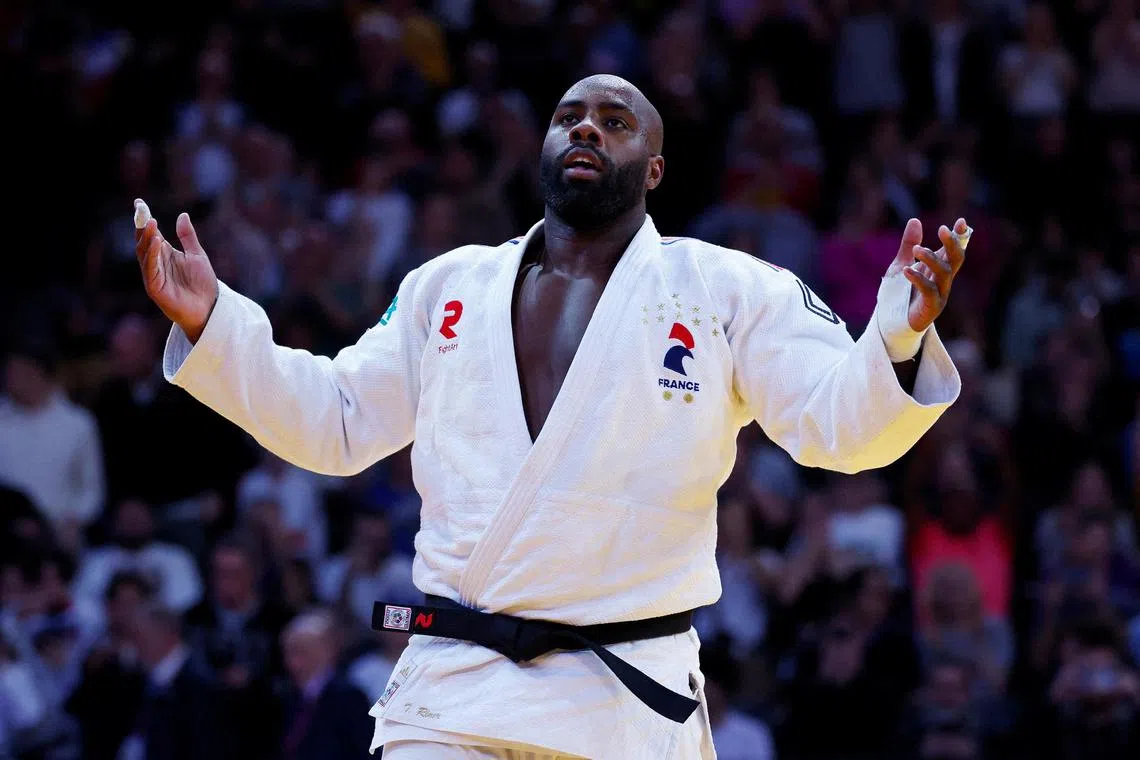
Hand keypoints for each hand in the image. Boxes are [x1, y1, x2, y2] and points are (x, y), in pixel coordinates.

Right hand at [133, 200, 219, 342]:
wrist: (210, 308)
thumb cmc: (203, 284)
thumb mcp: (197, 255)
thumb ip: (188, 237)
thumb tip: (182, 215)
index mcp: (164, 255)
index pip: (150, 233)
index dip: (144, 219)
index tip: (138, 202)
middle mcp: (156, 264)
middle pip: (143, 242)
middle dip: (142, 226)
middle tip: (141, 210)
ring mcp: (154, 276)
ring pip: (144, 254)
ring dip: (146, 238)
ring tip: (150, 222)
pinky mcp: (155, 288)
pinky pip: (151, 269)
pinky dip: (152, 254)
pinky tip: (157, 241)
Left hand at [886, 217, 967, 331]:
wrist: (891, 323)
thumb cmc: (899, 295)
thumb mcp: (901, 264)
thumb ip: (908, 245)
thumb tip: (915, 220)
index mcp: (939, 270)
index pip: (954, 250)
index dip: (959, 237)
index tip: (960, 221)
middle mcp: (943, 281)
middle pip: (956, 259)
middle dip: (952, 244)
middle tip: (942, 229)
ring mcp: (940, 295)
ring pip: (944, 274)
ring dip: (932, 259)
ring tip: (917, 250)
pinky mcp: (931, 308)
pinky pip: (929, 291)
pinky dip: (919, 279)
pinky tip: (907, 270)